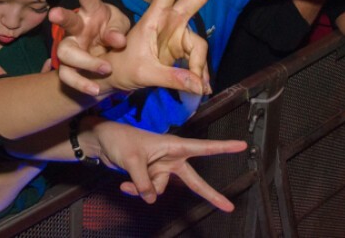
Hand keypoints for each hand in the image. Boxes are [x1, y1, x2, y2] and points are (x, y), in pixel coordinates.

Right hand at [49, 0, 131, 92]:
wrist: (108, 59)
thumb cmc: (113, 33)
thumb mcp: (120, 26)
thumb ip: (118, 30)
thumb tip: (117, 40)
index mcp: (92, 12)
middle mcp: (77, 28)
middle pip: (66, 21)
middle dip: (61, 17)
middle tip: (55, 14)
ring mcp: (71, 48)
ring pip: (66, 52)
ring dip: (85, 61)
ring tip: (105, 68)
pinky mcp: (70, 68)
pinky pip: (68, 77)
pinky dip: (81, 83)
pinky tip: (95, 90)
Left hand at [88, 0, 234, 96]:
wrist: (116, 78)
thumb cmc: (122, 68)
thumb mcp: (144, 73)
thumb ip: (172, 77)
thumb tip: (199, 84)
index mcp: (155, 18)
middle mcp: (169, 21)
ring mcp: (177, 35)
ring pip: (200, 46)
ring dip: (200, 67)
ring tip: (199, 87)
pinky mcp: (181, 49)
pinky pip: (198, 61)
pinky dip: (199, 75)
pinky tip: (199, 87)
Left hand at [92, 119, 246, 208]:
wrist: (102, 141)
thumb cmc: (120, 140)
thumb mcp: (132, 160)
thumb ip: (144, 181)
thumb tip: (151, 199)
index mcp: (173, 146)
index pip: (202, 148)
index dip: (223, 147)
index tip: (242, 145)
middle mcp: (171, 159)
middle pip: (193, 180)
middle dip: (209, 194)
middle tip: (228, 206)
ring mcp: (161, 169)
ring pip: (160, 189)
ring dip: (145, 186)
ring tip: (130, 173)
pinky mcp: (150, 176)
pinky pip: (148, 191)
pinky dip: (136, 189)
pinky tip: (124, 183)